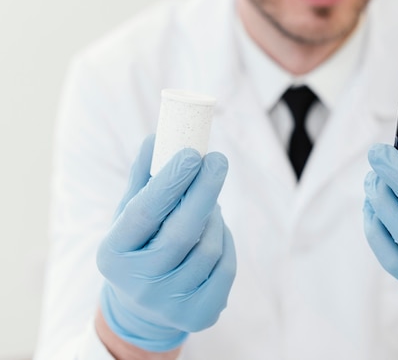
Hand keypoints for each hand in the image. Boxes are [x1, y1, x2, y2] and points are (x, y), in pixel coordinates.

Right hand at [96, 135, 235, 351]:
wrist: (142, 309)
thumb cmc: (138, 248)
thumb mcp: (129, 217)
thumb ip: (142, 180)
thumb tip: (155, 139)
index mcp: (113, 255)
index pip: (144, 212)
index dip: (170, 181)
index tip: (192, 153)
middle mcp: (138, 284)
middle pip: (182, 232)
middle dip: (204, 190)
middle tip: (218, 161)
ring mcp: (169, 304)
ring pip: (208, 247)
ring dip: (214, 217)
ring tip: (208, 203)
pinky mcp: (199, 315)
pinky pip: (226, 267)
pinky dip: (225, 242)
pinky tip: (215, 232)